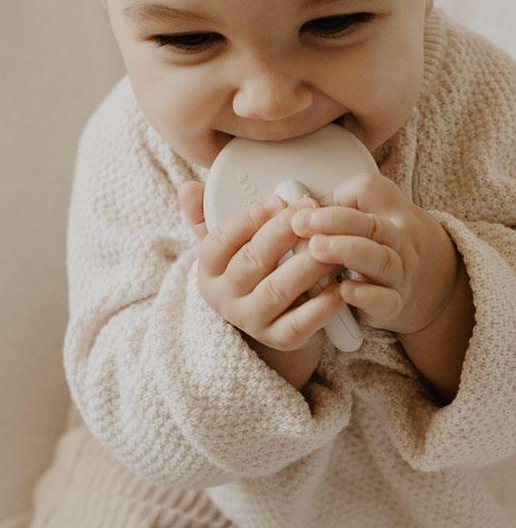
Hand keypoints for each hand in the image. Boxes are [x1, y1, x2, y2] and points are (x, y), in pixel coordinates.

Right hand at [177, 180, 345, 351]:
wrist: (269, 321)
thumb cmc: (252, 272)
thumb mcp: (227, 247)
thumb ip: (208, 215)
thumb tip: (188, 187)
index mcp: (209, 271)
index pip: (219, 241)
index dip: (248, 219)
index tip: (276, 200)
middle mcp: (225, 298)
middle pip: (251, 262)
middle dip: (283, 233)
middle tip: (310, 212)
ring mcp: (252, 321)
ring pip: (277, 290)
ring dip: (306, 266)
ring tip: (330, 245)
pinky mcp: (280, 340)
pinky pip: (301, 323)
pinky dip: (321, 305)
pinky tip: (340, 285)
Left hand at [291, 172, 459, 335]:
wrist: (429, 281)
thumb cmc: (382, 242)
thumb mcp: (365, 214)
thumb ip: (331, 209)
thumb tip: (293, 211)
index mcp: (390, 209)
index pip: (369, 194)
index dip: (333, 203)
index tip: (299, 213)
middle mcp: (400, 239)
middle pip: (374, 226)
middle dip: (336, 223)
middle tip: (301, 225)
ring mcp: (401, 272)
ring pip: (381, 260)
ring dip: (347, 252)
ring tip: (316, 249)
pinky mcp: (395, 303)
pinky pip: (386, 299)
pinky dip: (366, 295)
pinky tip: (344, 290)